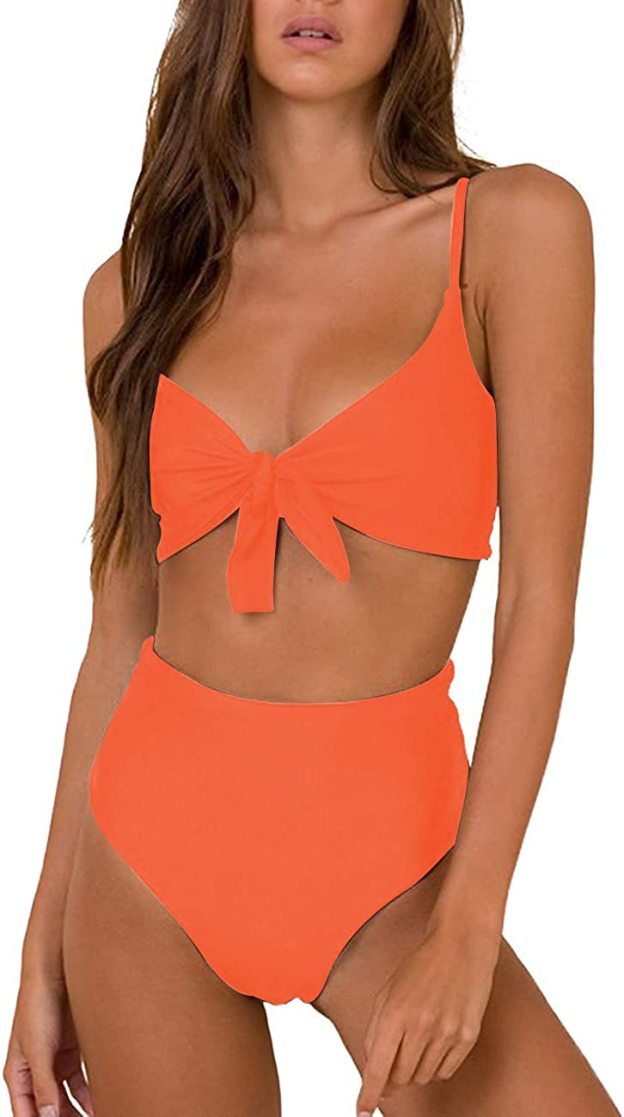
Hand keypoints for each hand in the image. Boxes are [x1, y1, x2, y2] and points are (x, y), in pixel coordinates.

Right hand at [3, 964, 93, 1116]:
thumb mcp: (37, 1049)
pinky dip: (90, 1095)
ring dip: (80, 1112)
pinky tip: (101, 1103)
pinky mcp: (73, 1052)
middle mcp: (36, 1072)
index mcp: (19, 1075)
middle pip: (49, 1110)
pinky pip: (81, 1082)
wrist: (58, 972)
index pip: (27, 1114)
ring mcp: (54, 1062)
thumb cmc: (38, 1006)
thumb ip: (43, 1084)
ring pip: (66, 1099)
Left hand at [356, 917, 500, 1114]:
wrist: (461, 944)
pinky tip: (435, 1042)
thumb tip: (374, 1070)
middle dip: (392, 1076)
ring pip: (422, 1078)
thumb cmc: (421, 965)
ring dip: (413, 1070)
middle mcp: (421, 1027)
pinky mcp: (468, 1037)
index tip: (361, 1111)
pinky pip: (445, 1071)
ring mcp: (447, 1033)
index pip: (377, 1068)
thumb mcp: (387, 992)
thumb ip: (376, 1030)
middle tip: (393, 1059)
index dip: (368, 1094)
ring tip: (417, 1041)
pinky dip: (435, 1066)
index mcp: (395, 1013)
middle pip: (400, 1078)